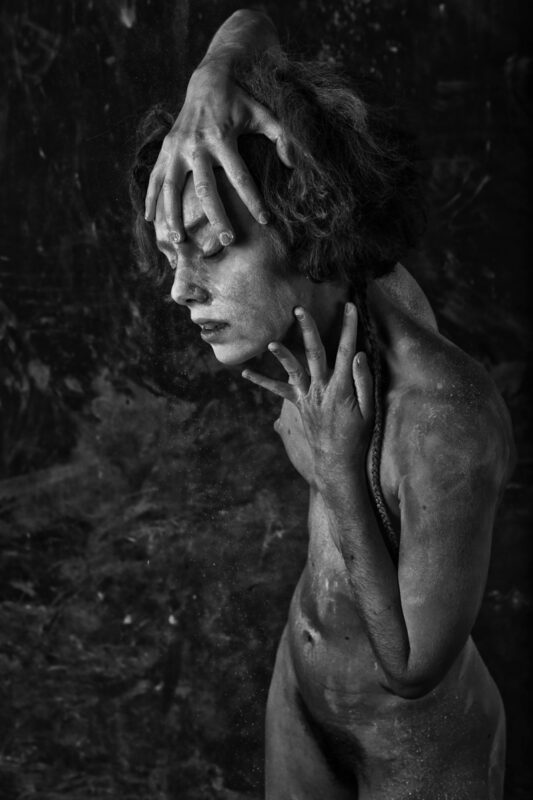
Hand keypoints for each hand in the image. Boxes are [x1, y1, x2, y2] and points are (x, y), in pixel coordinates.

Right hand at [144, 62, 290, 244]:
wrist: (208, 79)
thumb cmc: (240, 101)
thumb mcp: (263, 114)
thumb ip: (281, 136)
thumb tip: (294, 164)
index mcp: (222, 138)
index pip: (240, 176)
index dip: (253, 200)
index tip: (265, 221)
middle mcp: (197, 145)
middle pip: (206, 188)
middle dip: (217, 216)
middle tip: (227, 240)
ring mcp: (178, 148)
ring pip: (172, 187)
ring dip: (174, 215)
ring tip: (180, 241)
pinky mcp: (166, 148)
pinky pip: (156, 177)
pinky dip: (151, 198)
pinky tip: (151, 220)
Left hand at [242, 303, 374, 487]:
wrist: (337, 461)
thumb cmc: (358, 435)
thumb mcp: (369, 409)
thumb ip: (363, 381)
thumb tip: (359, 354)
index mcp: (341, 387)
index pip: (346, 351)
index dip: (349, 327)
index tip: (350, 307)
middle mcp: (321, 389)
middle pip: (314, 353)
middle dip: (308, 329)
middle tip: (299, 310)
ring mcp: (307, 397)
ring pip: (293, 371)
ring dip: (282, 355)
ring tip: (270, 342)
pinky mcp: (298, 405)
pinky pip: (279, 392)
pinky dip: (263, 382)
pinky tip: (246, 374)